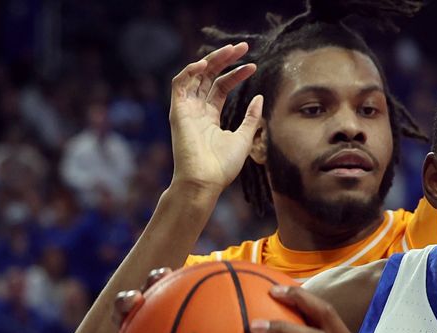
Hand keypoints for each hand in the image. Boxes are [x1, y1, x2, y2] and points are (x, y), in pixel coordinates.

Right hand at [169, 43, 262, 196]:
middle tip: (243, 47)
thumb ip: (251, 118)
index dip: (236, 74)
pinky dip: (190, 71)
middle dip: (225, 60)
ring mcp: (186, 109)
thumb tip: (259, 97)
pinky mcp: (178, 111)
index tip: (253, 66)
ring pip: (196, 75)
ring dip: (212, 60)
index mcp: (210, 116)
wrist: (205, 181)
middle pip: (210, 76)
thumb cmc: (222, 166)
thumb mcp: (244, 138)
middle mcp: (197, 110)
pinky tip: (206, 64)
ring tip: (231, 50)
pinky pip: (180, 84)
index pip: (222, 87)